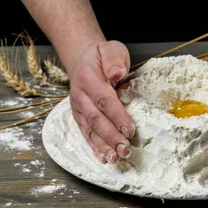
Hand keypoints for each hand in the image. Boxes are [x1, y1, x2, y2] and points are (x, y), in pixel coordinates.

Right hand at [68, 40, 134, 163]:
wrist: (83, 60)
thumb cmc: (101, 56)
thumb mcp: (110, 48)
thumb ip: (114, 58)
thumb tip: (117, 73)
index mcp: (88, 78)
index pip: (103, 99)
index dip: (117, 116)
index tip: (130, 130)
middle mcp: (79, 95)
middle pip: (96, 119)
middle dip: (111, 136)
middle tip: (125, 150)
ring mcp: (78, 108)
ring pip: (90, 129)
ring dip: (103, 146)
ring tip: (116, 158)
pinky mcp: (79, 117)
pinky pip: (86, 133)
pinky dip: (94, 147)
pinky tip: (103, 158)